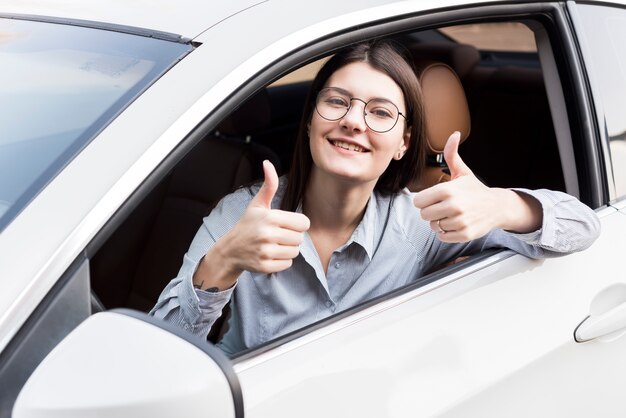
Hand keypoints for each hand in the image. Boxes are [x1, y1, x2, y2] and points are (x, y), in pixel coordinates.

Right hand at [215, 160, 310, 274]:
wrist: (230, 249)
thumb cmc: (248, 224)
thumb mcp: (258, 204)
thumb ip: (269, 185)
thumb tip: (268, 163)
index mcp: (270, 217)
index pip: (304, 223)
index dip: (297, 224)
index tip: (286, 224)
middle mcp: (268, 234)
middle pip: (300, 238)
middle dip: (292, 237)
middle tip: (278, 235)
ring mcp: (266, 251)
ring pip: (295, 252)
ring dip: (287, 250)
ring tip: (274, 245)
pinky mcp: (265, 266)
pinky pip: (287, 264)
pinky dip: (281, 261)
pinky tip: (270, 255)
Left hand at [413, 131, 512, 241]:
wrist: (497, 207)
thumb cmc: (475, 189)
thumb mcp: (462, 172)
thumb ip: (452, 154)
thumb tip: (454, 134)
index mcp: (448, 190)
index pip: (418, 202)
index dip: (424, 200)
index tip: (435, 198)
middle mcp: (453, 206)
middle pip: (424, 215)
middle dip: (431, 211)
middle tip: (444, 207)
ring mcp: (459, 221)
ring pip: (433, 226)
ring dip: (439, 222)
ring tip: (452, 215)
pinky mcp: (464, 234)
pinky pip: (442, 237)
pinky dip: (446, 233)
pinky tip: (456, 224)